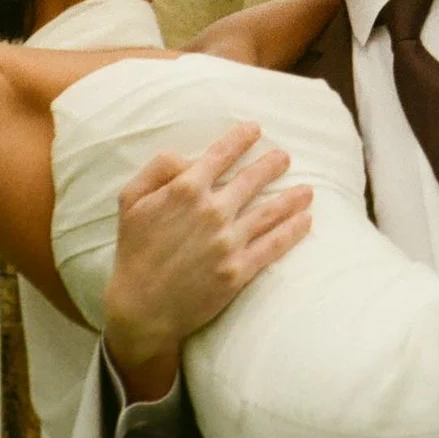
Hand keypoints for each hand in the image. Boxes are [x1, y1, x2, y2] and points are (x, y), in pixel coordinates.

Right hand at [102, 122, 312, 402]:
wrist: (141, 308)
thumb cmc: (134, 251)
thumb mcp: (130, 201)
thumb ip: (157, 170)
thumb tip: (187, 159)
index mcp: (185, 190)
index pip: (220, 155)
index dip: (240, 139)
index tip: (255, 129)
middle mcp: (211, 212)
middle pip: (252, 180)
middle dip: (272, 164)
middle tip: (285, 157)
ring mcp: (228, 242)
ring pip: (270, 212)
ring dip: (292, 198)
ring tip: (308, 190)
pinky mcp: (238, 271)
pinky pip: (273, 246)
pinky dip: (293, 231)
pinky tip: (306, 221)